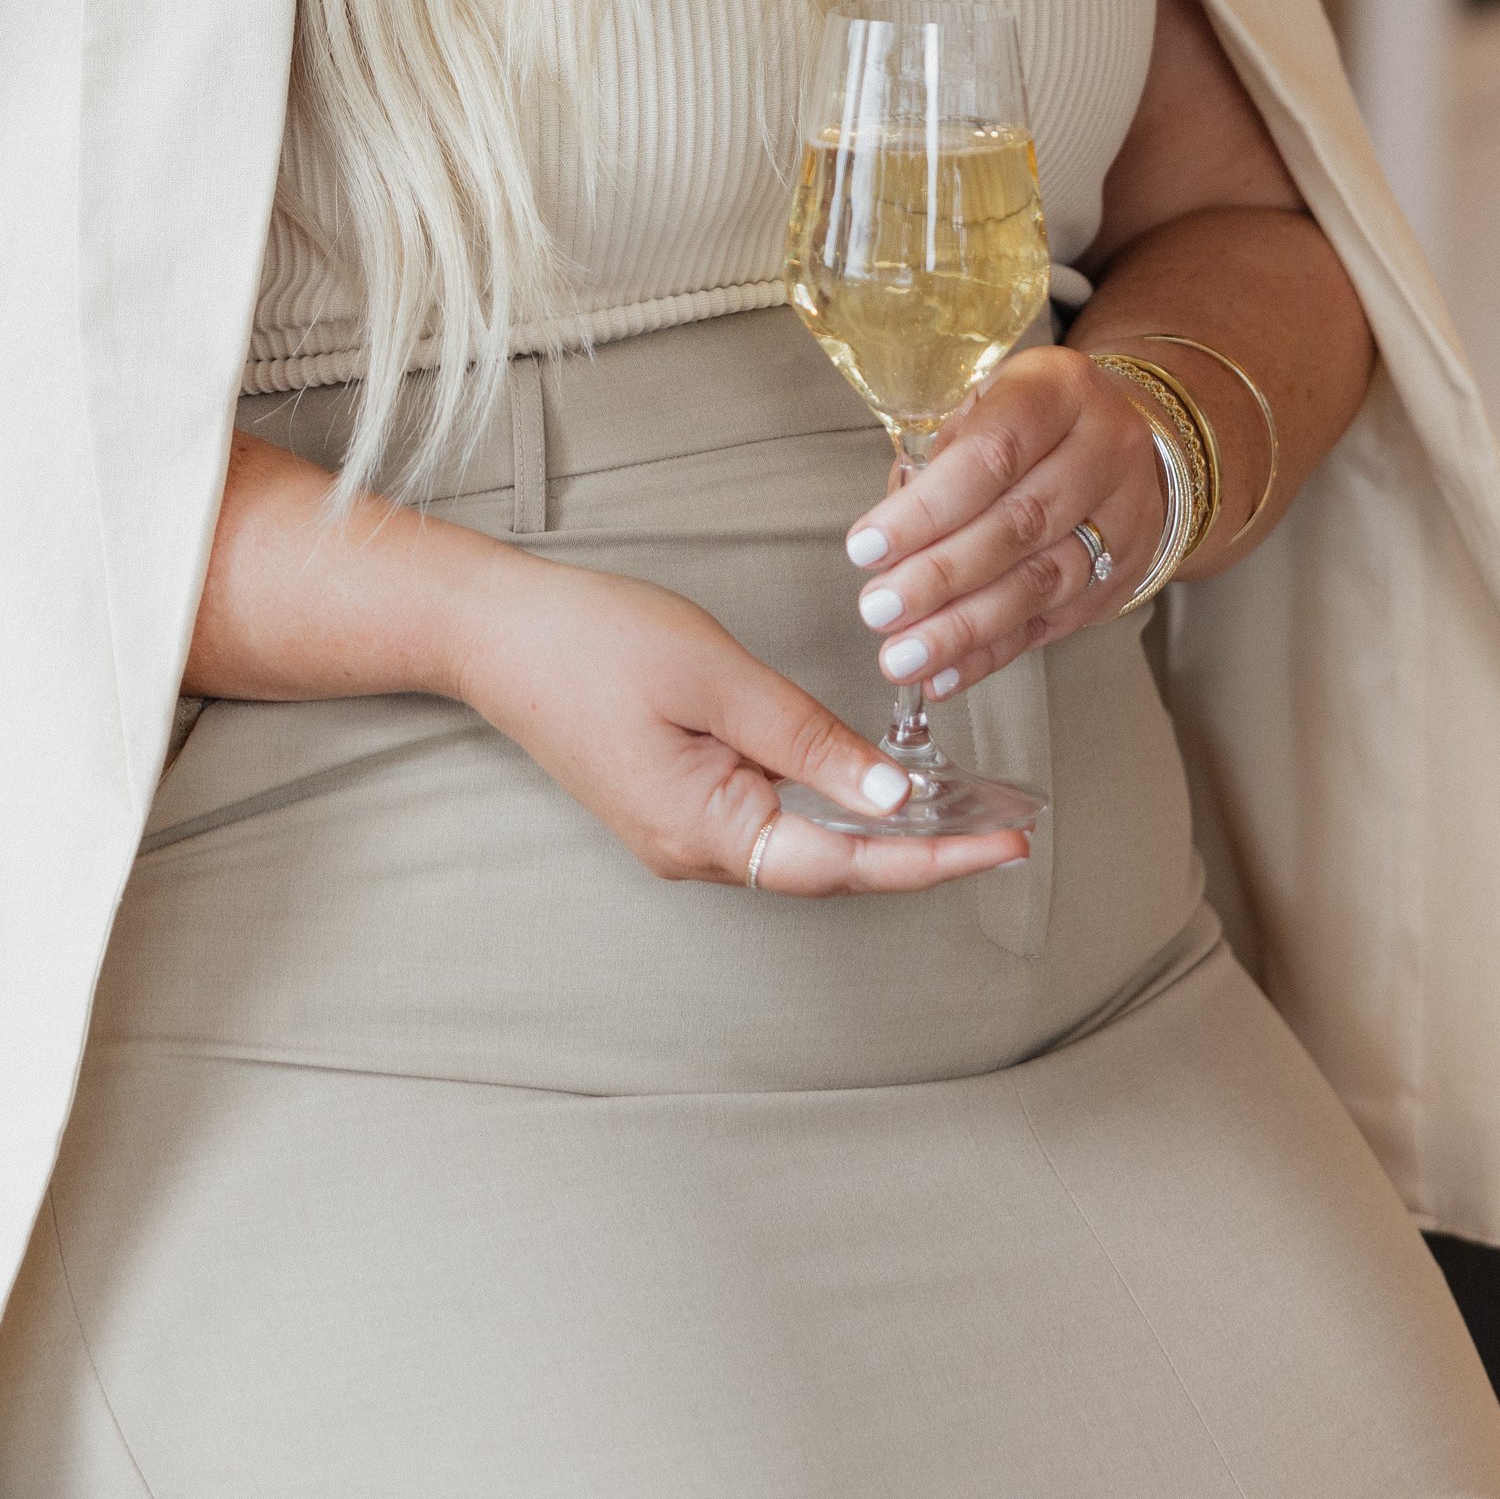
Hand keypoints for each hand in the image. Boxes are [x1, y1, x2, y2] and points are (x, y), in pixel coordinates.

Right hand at [452, 556, 1028, 897]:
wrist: (492, 632)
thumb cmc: (594, 641)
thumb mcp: (718, 677)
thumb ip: (808, 739)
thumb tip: (891, 796)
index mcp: (705, 830)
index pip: (846, 864)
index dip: (935, 858)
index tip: (1007, 844)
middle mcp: (694, 852)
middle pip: (831, 866)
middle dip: (922, 849)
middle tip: (1006, 821)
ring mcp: (679, 832)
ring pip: (802, 845)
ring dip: (879, 829)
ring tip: (962, 805)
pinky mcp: (671, 803)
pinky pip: (769, 818)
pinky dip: (829, 804)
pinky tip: (868, 780)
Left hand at [843, 346, 1161, 704]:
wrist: (1126, 438)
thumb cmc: (1029, 420)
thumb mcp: (984, 400)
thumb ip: (936, 455)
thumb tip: (887, 535)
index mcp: (1061, 390)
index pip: (993, 453)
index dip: (927, 508)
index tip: (866, 547)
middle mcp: (1105, 451)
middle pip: (1019, 524)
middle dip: (939, 575)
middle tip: (878, 610)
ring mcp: (1125, 518)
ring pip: (1041, 583)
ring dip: (963, 628)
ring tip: (901, 656)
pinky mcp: (1123, 576)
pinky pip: (1052, 624)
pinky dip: (992, 654)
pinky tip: (945, 675)